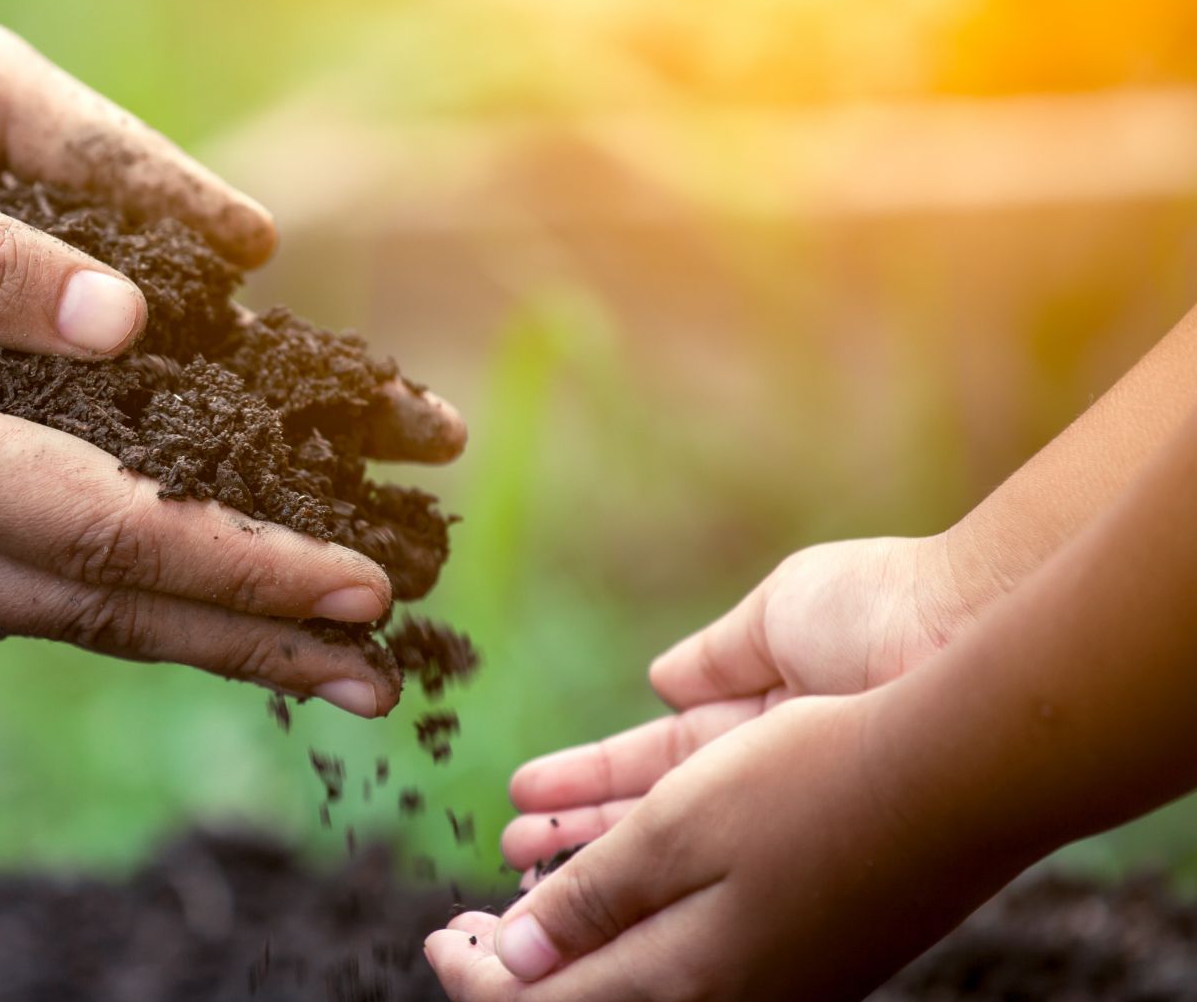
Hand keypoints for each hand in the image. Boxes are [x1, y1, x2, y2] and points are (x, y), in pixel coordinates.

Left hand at [426, 695, 1016, 1000]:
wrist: (963, 770)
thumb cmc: (812, 788)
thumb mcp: (678, 833)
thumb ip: (591, 902)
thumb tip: (514, 962)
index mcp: (687, 980)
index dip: (479, 977)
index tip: (437, 939)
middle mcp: (728, 990)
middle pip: (593, 995)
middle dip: (517, 964)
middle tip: (463, 932)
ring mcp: (774, 966)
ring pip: (639, 959)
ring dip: (571, 922)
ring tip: (520, 880)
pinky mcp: (805, 933)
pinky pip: (689, 932)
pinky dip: (633, 904)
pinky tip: (611, 864)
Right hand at [499, 535, 990, 866]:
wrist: (968, 630)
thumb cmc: (885, 606)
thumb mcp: (778, 618)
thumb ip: (716, 657)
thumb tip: (660, 678)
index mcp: (765, 714)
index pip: (655, 760)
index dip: (589, 780)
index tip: (525, 795)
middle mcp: (771, 776)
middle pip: (653, 818)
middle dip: (575, 836)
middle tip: (510, 855)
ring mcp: (788, 813)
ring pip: (667, 847)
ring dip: (590, 858)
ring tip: (518, 868)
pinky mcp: (809, 839)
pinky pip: (705, 859)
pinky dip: (642, 866)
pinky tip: (589, 872)